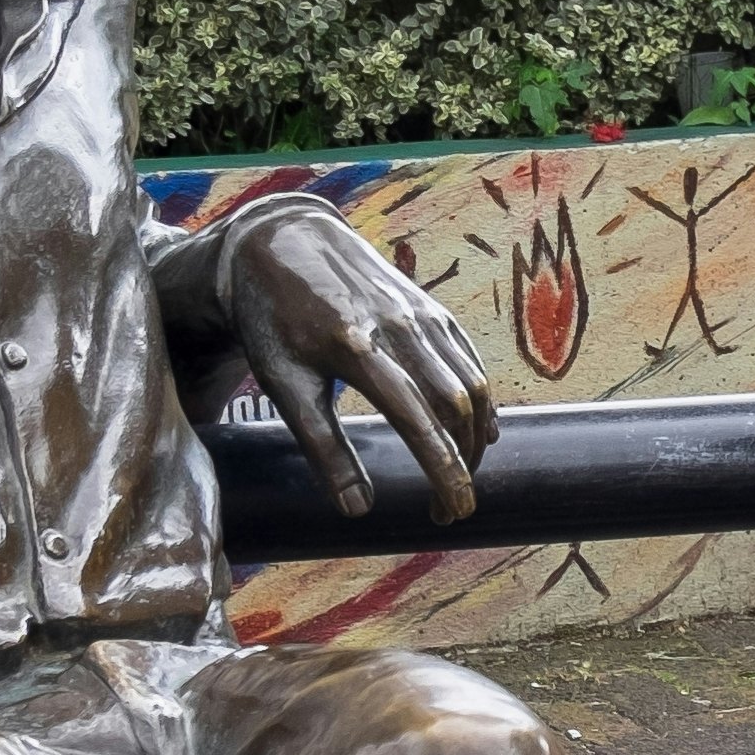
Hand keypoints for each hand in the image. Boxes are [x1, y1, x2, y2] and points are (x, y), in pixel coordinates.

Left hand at [226, 201, 496, 519]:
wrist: (281, 241)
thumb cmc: (274, 320)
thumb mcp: (283, 385)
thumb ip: (321, 447)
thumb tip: (358, 511)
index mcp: (355, 348)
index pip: (416, 420)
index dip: (443, 471)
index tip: (454, 512)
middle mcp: (398, 327)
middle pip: (454, 407)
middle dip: (461, 465)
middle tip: (448, 512)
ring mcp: (419, 313)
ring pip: (469, 384)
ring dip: (473, 439)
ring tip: (460, 477)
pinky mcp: (429, 306)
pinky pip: (468, 359)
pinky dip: (480, 400)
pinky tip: (479, 432)